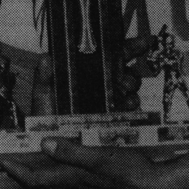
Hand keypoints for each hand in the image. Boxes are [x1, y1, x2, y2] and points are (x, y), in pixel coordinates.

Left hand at [0, 137, 186, 188]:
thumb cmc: (129, 171)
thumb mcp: (100, 158)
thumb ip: (72, 153)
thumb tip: (44, 145)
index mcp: (72, 179)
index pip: (36, 179)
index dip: (17, 171)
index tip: (2, 161)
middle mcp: (76, 186)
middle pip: (41, 186)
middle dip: (23, 177)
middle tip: (10, 164)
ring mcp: (86, 188)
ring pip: (54, 186)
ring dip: (39, 176)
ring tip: (29, 165)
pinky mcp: (96, 186)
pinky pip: (68, 183)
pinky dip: (57, 175)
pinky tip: (62, 167)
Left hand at [31, 35, 150, 114]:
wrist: (52, 147)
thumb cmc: (45, 117)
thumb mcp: (42, 95)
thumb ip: (44, 77)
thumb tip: (45, 58)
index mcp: (85, 72)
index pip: (109, 54)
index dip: (129, 46)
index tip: (146, 42)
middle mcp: (100, 83)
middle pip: (125, 69)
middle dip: (131, 71)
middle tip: (125, 80)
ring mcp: (110, 100)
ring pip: (131, 86)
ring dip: (132, 85)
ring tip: (125, 90)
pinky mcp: (116, 116)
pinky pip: (131, 106)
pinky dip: (133, 103)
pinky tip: (128, 105)